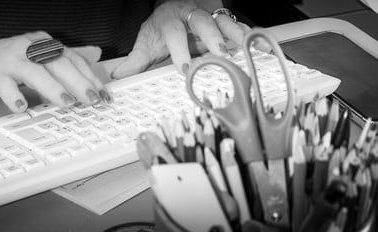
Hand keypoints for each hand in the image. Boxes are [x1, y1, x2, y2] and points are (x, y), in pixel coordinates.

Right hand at [0, 31, 110, 112]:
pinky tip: (22, 108)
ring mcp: (9, 61)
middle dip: (78, 82)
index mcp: (41, 44)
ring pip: (34, 72)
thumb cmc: (3, 62)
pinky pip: (4, 85)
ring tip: (66, 104)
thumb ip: (66, 56)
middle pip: (57, 63)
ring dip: (52, 88)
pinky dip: (13, 96)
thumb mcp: (38, 55)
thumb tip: (95, 53)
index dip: (90, 77)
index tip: (104, 94)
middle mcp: (27, 49)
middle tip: (93, 100)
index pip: (71, 59)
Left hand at [111, 0, 249, 78]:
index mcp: (169, 19)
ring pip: (224, 21)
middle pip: (202, 21)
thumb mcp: (146, 42)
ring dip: (235, 35)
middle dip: (212, 37)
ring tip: (245, 49)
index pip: (173, 31)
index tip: (184, 67)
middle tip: (220, 54)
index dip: (179, 48)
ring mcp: (210, 17)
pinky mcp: (224, 23)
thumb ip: (134, 61)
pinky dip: (251, 36)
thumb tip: (116, 77)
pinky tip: (261, 47)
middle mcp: (191, 14)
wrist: (175, 9)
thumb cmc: (162, 28)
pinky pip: (239, 27)